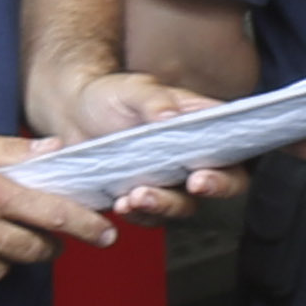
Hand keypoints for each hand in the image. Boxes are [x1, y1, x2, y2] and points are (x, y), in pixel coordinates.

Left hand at [38, 64, 242, 223]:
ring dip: (162, 206)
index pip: (232, 152)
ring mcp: (169, 181)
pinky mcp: (143, 198)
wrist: (74, 114)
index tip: (201, 177)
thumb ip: (154, 99)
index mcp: (200, 128)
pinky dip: (137, 214)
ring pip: (182, 206)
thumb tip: (170, 115)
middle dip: (205, 191)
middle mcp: (191, 158)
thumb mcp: (132, 89)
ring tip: (133, 197)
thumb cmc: (112, 96)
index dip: (226, 172)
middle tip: (186, 185)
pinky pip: (149, 216)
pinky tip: (120, 204)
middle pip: (219, 186)